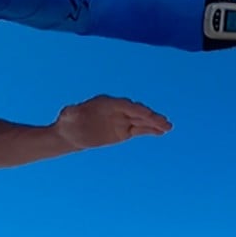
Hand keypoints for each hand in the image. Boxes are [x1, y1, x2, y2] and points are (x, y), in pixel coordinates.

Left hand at [53, 95, 171, 150]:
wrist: (71, 132)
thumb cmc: (68, 121)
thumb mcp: (67, 116)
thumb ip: (70, 112)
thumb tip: (69, 111)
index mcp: (106, 103)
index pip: (124, 105)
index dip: (136, 109)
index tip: (148, 114)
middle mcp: (116, 110)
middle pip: (136, 112)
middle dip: (149, 116)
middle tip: (164, 122)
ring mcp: (121, 120)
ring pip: (140, 121)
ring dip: (154, 124)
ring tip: (168, 127)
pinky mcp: (123, 131)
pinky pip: (139, 130)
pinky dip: (150, 130)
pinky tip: (161, 132)